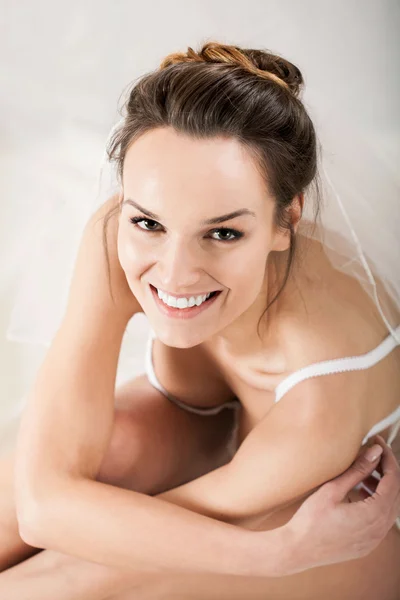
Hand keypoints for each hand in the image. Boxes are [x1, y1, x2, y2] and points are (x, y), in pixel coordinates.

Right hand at [283, 435, 399, 574]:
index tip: (379, 442)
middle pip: (396, 493)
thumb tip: (376, 452)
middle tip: (374, 453)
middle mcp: (379, 529)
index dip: (388, 458)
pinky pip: (382, 520)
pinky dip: (378, 503)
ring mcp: (375, 539)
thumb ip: (357, 470)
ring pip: (391, 507)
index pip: (393, 480)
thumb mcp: (332, 490)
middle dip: (388, 470)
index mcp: (373, 514)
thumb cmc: (310, 520)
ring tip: (366, 473)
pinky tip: (362, 493)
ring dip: (383, 487)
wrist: (297, 550)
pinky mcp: (368, 544)